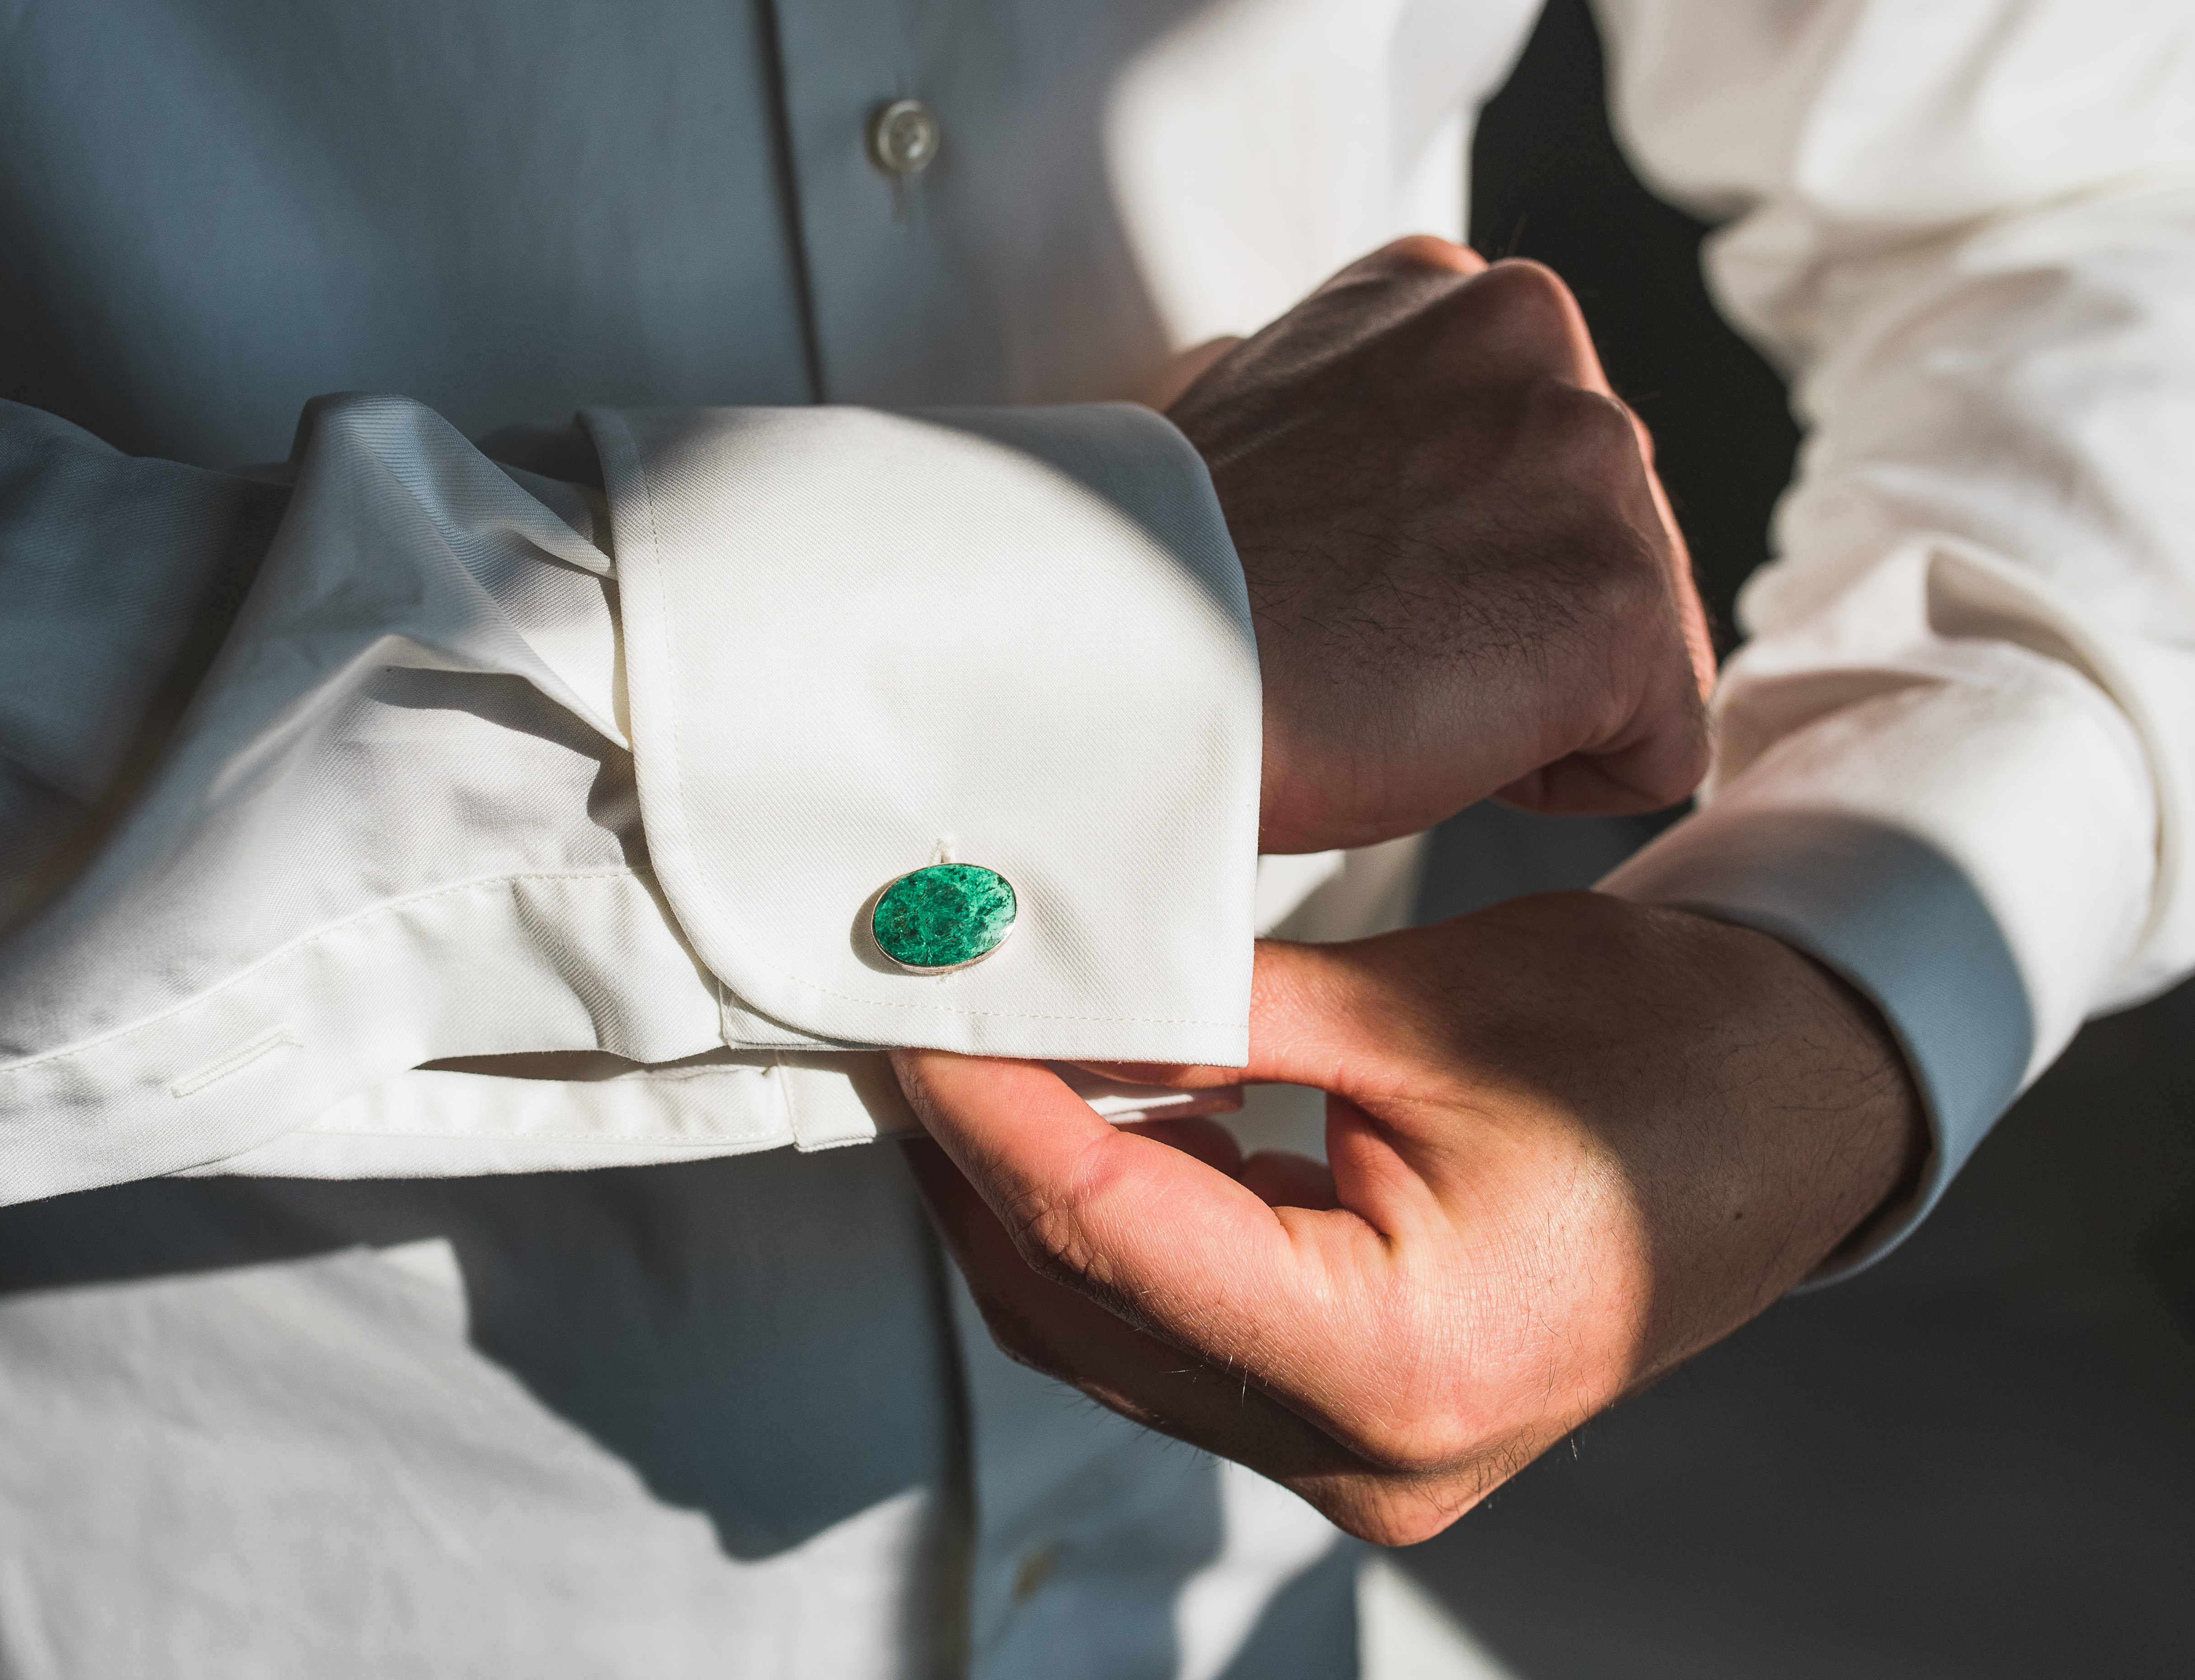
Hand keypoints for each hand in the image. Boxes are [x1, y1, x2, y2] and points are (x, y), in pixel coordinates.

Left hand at [893, 895, 1919, 1542]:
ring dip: (1026, 1193)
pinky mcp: (1352, 1422)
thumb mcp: (1424, 1008)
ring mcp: (1361, 1457)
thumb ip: (1214, 1010)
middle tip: (909, 1016)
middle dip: (975, 1156)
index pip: (1107, 1230)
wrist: (1796, 1111)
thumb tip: (1040, 975)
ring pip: (1106, 1332)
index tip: (909, 1004)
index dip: (984, 1108)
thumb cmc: (1664, 1047)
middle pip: (1080, 1305)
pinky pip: (1175, 1335)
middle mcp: (1371, 1451)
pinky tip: (1084, 1115)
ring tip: (974, 1054)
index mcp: (1404, 1359)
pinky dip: (1112, 1226)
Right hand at [1167, 237, 1716, 852]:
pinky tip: (1432, 739)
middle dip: (1508, 622)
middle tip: (1358, 647)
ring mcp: (1591, 460)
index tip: (1348, 586)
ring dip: (1526, 697)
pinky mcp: (1620, 600)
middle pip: (1604, 541)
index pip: (1542, 458)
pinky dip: (1558, 780)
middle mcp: (1539, 339)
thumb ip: (1396, 431)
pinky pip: (1658, 746)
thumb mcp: (1284, 428)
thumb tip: (1436, 511)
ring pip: (1634, 641)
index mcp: (1450, 292)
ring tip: (1384, 686)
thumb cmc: (1165, 582)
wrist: (1116, 656)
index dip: (1458, 559)